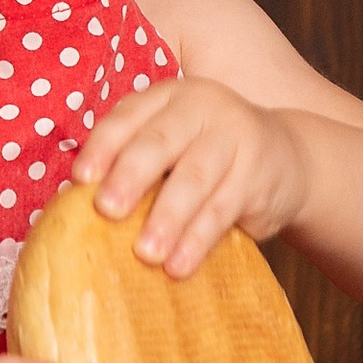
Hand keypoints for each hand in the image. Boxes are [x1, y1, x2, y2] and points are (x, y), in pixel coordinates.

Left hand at [72, 77, 310, 278]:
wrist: (286, 157)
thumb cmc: (206, 154)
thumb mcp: (173, 143)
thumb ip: (133, 162)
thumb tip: (76, 205)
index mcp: (168, 97)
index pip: (128, 117)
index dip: (103, 147)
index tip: (81, 179)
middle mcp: (201, 107)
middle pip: (160, 142)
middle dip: (130, 177)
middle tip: (107, 210)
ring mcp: (235, 136)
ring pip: (194, 178)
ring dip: (167, 218)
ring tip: (146, 253)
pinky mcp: (258, 173)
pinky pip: (223, 209)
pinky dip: (198, 239)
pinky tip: (179, 265)